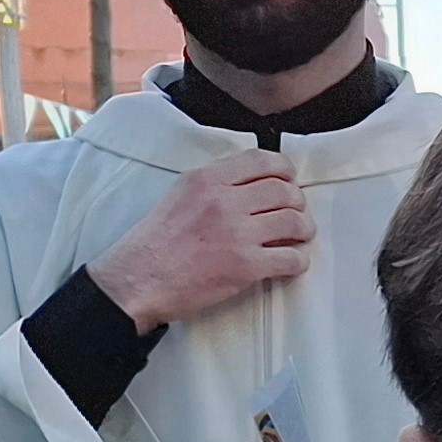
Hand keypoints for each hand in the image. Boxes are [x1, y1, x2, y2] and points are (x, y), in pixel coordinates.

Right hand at [94, 154, 312, 329]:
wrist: (137, 280)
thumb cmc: (154, 243)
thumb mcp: (178, 196)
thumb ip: (214, 186)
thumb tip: (251, 185)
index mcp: (206, 180)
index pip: (261, 160)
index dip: (284, 170)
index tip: (288, 180)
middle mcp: (223, 201)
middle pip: (284, 190)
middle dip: (297, 202)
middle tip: (294, 214)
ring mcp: (237, 234)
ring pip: (295, 221)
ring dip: (304, 229)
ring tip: (297, 237)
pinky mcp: (245, 266)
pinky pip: (292, 258)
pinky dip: (298, 261)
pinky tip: (290, 263)